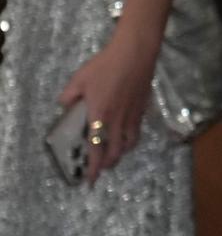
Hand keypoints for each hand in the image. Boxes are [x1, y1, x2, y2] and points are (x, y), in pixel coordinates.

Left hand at [58, 34, 159, 181]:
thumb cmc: (105, 66)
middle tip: (99, 167)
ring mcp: (133, 117)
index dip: (93, 168)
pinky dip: (130, 139)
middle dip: (107, 164)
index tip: (90, 180)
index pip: (96, 150)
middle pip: (116, 152)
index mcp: (100, 117)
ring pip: (130, 145)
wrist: (135, 55)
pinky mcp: (142, 110)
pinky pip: (136, 132)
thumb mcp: (78, 79)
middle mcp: (118, 122)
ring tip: (114, 154)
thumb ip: (69, 96)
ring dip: (121, 153)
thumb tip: (65, 105)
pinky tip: (125, 134)